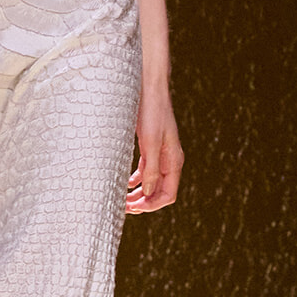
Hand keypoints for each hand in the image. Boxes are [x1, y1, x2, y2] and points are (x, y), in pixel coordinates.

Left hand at [126, 87, 183, 214]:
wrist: (148, 87)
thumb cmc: (151, 112)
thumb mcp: (150, 142)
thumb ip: (151, 169)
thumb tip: (148, 193)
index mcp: (173, 161)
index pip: (168, 195)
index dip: (152, 206)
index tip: (134, 209)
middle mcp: (169, 160)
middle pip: (160, 192)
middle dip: (143, 202)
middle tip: (124, 208)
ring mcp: (160, 154)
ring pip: (151, 182)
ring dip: (138, 193)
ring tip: (122, 200)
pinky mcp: (150, 147)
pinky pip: (146, 170)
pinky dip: (136, 180)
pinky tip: (125, 183)